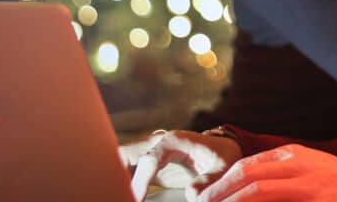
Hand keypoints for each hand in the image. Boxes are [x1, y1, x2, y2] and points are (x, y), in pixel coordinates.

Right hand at [120, 130, 242, 200]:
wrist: (221, 148)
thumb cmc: (221, 156)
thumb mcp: (222, 168)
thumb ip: (208, 180)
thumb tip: (192, 195)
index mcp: (173, 141)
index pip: (149, 159)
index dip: (141, 180)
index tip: (136, 199)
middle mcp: (156, 143)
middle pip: (124, 153)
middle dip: (114, 173)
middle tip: (116, 193)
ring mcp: (149, 151)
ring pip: (120, 159)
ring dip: (114, 176)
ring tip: (115, 193)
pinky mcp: (147, 163)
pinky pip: (125, 169)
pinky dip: (119, 180)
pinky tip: (122, 193)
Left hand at [191, 144, 336, 201]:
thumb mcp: (306, 167)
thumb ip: (277, 172)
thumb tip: (240, 185)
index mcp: (291, 156)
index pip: (245, 166)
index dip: (220, 183)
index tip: (202, 196)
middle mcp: (297, 167)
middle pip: (246, 178)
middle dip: (218, 194)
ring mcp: (308, 186)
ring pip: (258, 193)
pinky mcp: (317, 201)